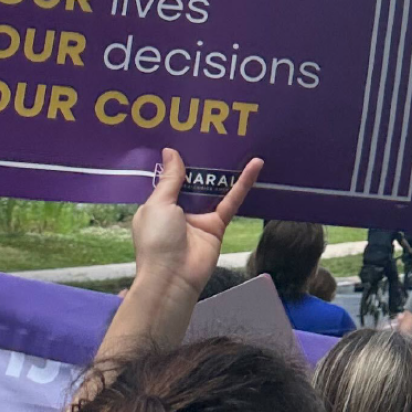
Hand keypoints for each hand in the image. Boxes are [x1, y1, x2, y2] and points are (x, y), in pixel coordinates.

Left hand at [131, 149, 262, 297]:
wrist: (172, 278)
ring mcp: (199, 218)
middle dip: (201, 161)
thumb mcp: (158, 204)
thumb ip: (170, 179)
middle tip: (213, 133)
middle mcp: (179, 210)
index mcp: (158, 205)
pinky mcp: (218, 226)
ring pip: (214, 189)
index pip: (169, 179)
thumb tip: (171, 151)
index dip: (176, 162)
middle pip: (193, 181)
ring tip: (235, 142)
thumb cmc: (157, 240)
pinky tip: (254, 165)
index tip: (184, 137)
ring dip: (224, 169)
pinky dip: (243, 184)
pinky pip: (231, 202)